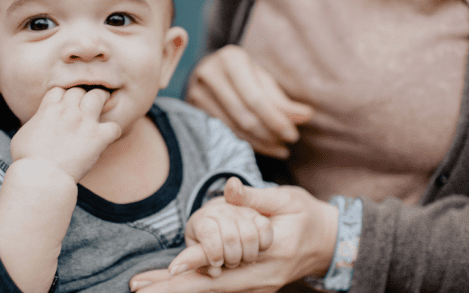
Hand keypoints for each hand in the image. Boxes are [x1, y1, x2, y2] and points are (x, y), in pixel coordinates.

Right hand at [10, 87, 121, 181]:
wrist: (40, 175)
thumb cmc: (27, 160)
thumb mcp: (22, 135)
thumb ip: (34, 124)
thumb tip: (36, 124)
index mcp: (48, 109)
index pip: (60, 89)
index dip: (64, 95)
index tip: (66, 104)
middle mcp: (67, 111)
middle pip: (79, 90)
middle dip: (83, 95)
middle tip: (86, 104)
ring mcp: (84, 122)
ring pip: (98, 97)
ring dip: (102, 100)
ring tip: (103, 106)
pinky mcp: (97, 137)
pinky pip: (114, 127)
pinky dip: (113, 131)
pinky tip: (109, 136)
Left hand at [129, 178, 337, 292]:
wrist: (329, 244)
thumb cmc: (307, 216)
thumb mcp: (287, 199)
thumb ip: (256, 197)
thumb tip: (230, 187)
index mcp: (272, 250)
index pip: (229, 259)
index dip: (200, 262)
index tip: (173, 265)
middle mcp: (261, 276)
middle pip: (211, 287)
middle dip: (173, 288)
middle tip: (138, 287)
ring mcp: (257, 285)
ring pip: (211, 291)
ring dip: (176, 290)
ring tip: (143, 287)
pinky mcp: (253, 286)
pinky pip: (218, 289)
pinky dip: (192, 288)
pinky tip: (168, 285)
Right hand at [186, 45, 312, 157]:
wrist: (209, 69)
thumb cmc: (243, 73)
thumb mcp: (262, 78)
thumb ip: (282, 99)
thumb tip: (305, 116)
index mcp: (231, 59)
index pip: (255, 98)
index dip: (275, 119)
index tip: (293, 134)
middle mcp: (209, 73)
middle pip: (244, 115)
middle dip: (270, 133)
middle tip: (288, 142)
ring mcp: (196, 93)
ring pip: (234, 127)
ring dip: (261, 142)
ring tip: (280, 148)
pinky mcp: (192, 109)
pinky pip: (224, 133)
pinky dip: (247, 143)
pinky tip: (264, 147)